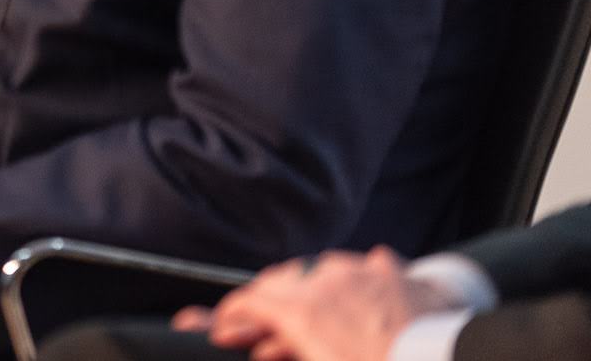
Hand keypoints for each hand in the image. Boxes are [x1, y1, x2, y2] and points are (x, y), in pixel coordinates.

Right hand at [174, 247, 459, 360]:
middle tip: (260, 330)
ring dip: (312, 293)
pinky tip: (364, 299)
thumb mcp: (319, 360)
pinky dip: (358, 284)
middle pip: (281, 281)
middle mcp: (326, 281)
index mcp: (303, 312)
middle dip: (267, 303)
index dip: (230, 316)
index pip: (249, 301)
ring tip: (317, 319)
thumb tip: (237, 339)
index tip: (223, 328)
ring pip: (322, 271)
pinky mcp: (396, 273)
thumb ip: (281, 349)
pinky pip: (367, 268)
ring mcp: (363, 272)